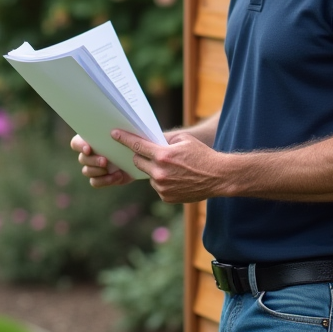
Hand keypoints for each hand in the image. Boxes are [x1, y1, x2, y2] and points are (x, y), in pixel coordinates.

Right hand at [70, 134, 133, 187]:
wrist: (140, 157)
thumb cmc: (132, 141)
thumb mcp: (126, 134)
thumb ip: (118, 131)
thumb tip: (114, 130)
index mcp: (91, 140)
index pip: (76, 143)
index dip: (79, 146)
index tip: (88, 149)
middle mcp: (90, 154)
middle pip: (82, 159)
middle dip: (93, 160)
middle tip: (104, 161)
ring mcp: (94, 167)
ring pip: (86, 171)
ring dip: (97, 171)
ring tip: (110, 169)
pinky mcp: (101, 178)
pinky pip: (95, 182)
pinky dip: (105, 180)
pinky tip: (118, 176)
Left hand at [111, 128, 227, 203]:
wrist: (218, 176)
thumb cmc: (202, 155)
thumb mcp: (184, 140)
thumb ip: (164, 140)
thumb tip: (148, 140)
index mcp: (163, 155)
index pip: (137, 146)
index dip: (124, 139)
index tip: (114, 134)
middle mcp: (159, 172)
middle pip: (138, 162)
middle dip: (141, 156)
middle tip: (150, 153)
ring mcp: (162, 187)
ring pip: (149, 175)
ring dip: (154, 170)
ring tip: (173, 169)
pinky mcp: (166, 197)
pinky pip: (157, 186)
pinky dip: (163, 182)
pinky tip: (177, 178)